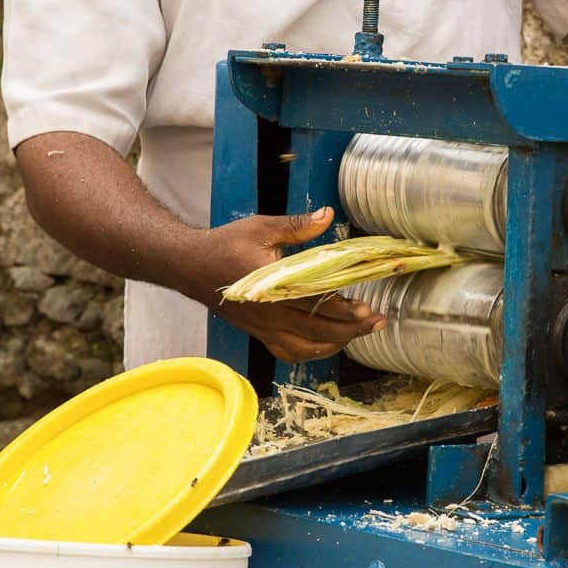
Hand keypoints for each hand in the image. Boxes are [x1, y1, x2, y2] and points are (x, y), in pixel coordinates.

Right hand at [183, 208, 386, 362]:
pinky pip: (290, 352)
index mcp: (271, 288)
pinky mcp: (259, 333)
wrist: (190, 266)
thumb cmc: (225, 244)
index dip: (344, 310)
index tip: (367, 307)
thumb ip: (297, 225)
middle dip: (352, 329)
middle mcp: (268, 314)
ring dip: (337, 343)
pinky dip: (313, 352)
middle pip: (317, 331)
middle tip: (378, 322)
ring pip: (306, 347)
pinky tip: (330, 343)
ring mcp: (263, 328)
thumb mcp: (261, 228)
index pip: (315, 305)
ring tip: (361, 333)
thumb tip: (328, 215)